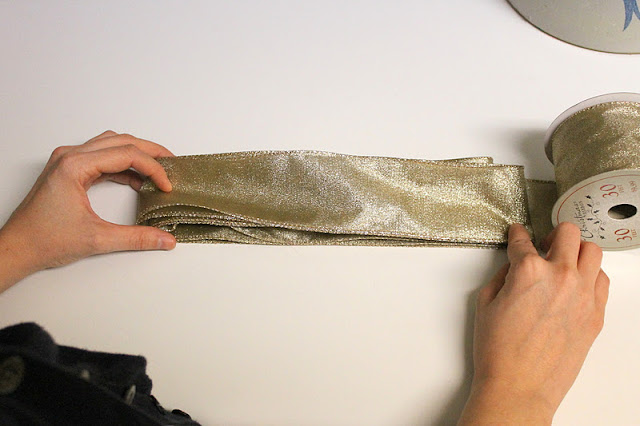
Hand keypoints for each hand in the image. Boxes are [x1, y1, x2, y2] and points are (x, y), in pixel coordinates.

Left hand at [0, 131, 176, 292]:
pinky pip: (101, 158)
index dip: (153, 168)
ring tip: (157, 168)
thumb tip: (165, 239)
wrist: (16, 248)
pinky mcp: (68, 170)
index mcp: (74, 166)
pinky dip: (122, 166)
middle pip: (121, 141)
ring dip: (136, 155)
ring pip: (111, 145)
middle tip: (172, 163)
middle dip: (150, 152)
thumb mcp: (97, 240)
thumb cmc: (44, 240)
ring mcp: (67, 161)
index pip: (126, 154)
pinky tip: (136, 181)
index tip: (166, 185)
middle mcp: (70, 157)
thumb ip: (136, 238)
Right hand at [458, 223, 608, 424]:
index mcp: (528, 271)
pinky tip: (577, 284)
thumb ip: (502, 276)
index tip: (517, 234)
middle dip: (553, 234)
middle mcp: (561, 277)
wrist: (519, 387)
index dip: (517, 234)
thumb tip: (514, 267)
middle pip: (567, 233)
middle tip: (544, 245)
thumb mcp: (485, 304)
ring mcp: (583, 295)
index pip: (523, 240)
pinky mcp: (596, 314)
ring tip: (564, 262)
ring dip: (576, 251)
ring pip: (592, 251)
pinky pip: (602, 280)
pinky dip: (590, 275)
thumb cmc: (500, 351)